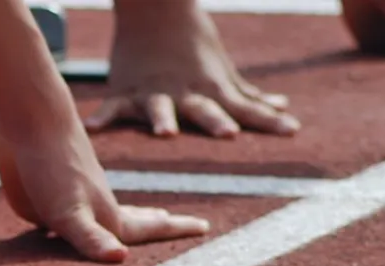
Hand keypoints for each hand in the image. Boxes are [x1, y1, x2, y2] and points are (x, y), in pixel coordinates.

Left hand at [0, 132, 210, 260]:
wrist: (32, 116)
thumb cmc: (52, 169)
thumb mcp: (69, 213)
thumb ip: (92, 238)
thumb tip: (120, 257)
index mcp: (107, 217)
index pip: (148, 229)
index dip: (175, 230)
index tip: (205, 226)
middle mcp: (96, 205)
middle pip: (133, 219)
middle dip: (155, 225)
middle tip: (174, 222)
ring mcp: (76, 192)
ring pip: (109, 210)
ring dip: (128, 216)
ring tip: (142, 215)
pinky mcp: (52, 182)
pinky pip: (76, 202)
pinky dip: (85, 209)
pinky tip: (75, 210)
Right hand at [87, 2, 297, 137]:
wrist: (153, 7)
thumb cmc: (192, 42)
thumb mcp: (222, 70)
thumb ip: (248, 96)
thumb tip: (283, 107)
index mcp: (211, 88)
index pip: (246, 109)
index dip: (267, 121)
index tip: (290, 130)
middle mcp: (185, 91)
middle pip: (204, 109)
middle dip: (215, 120)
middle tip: (228, 134)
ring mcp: (153, 91)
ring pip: (159, 107)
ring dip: (162, 118)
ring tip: (165, 133)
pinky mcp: (124, 91)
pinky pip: (113, 107)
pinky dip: (103, 117)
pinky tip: (93, 129)